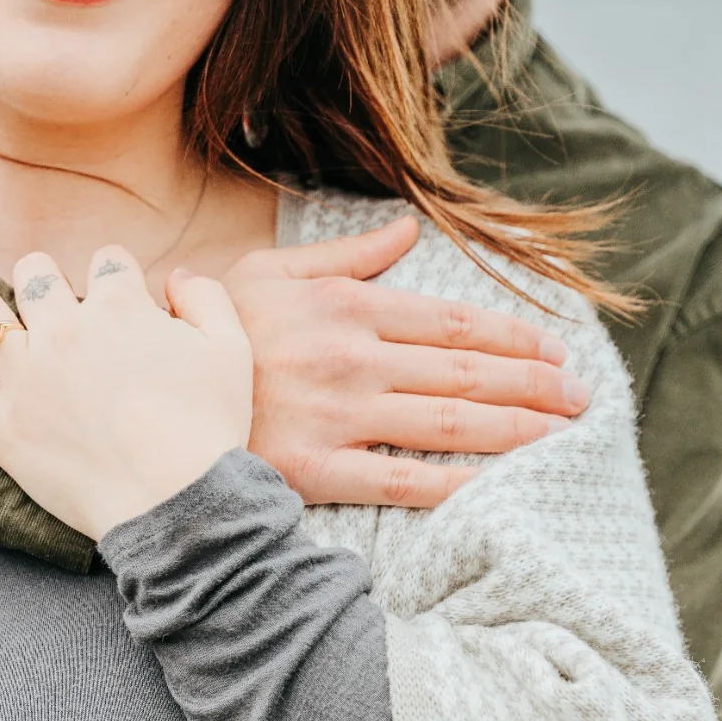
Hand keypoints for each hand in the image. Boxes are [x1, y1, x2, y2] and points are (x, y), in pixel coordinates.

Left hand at [0, 245, 252, 540]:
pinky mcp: (2, 429)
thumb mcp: (232, 353)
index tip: (127, 300)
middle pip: (40, 278)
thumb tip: (179, 279)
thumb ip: (208, 302)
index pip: (109, 266)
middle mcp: (63, 329)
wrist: (178, 503)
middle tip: (47, 288)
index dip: (118, 280)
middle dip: (46, 278)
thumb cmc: (210, 432)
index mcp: (118, 306)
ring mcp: (26, 379)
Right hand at [225, 216, 589, 508]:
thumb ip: (342, 258)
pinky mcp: (317, 471)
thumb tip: (403, 234)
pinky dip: (456, 485)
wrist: (140, 393)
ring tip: (562, 437)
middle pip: (467, 375)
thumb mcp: (266, 274)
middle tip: (581, 400)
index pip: (453, 324)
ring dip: (517, 430)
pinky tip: (498, 486)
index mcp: (346, 307)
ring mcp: (338, 416)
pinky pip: (401, 481)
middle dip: (534, 387)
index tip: (555, 353)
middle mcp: (353, 358)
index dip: (513, 339)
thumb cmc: (201, 332)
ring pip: (451, 423)